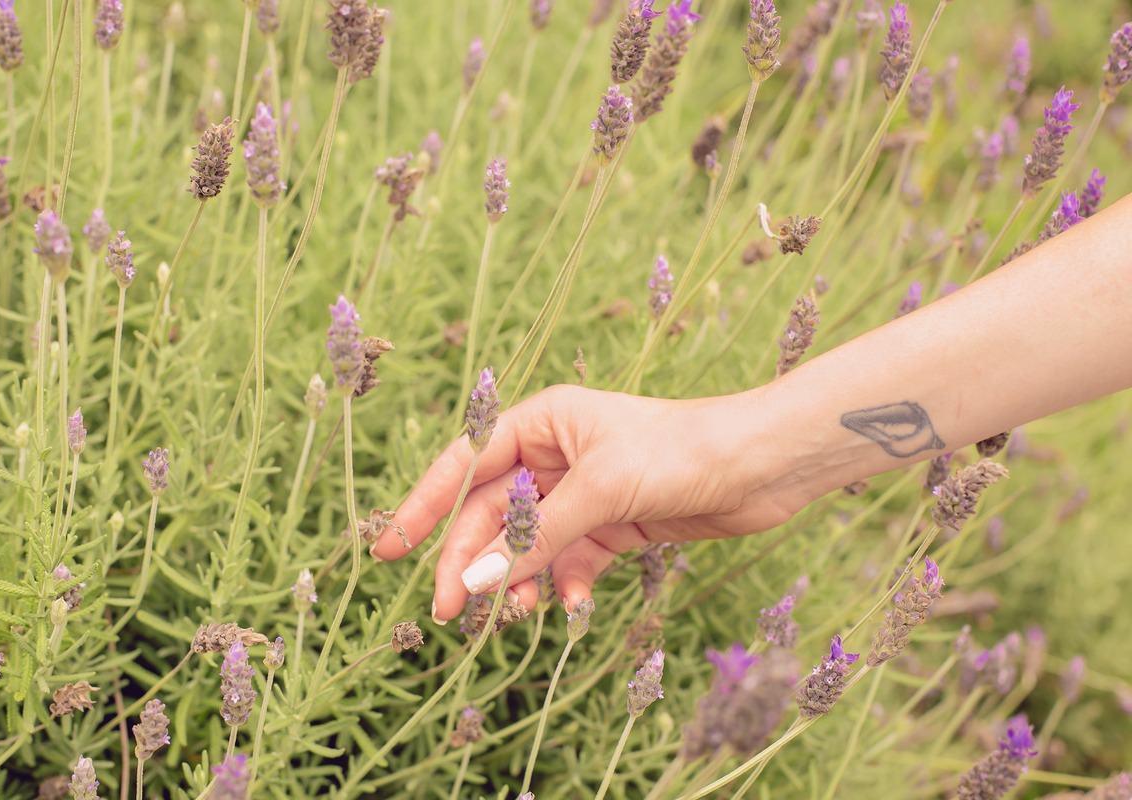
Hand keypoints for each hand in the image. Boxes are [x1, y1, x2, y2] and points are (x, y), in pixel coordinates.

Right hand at [372, 384, 803, 624]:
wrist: (762, 465)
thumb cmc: (680, 451)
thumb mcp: (600, 490)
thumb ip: (535, 537)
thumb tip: (476, 580)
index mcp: (543, 421)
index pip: (465, 464)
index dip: (425, 507)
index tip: (390, 550)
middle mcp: (557, 454)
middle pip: (492, 513)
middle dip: (472, 560)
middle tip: (452, 612)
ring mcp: (584, 492)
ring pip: (528, 542)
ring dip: (518, 578)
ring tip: (515, 614)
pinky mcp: (612, 523)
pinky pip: (568, 558)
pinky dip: (563, 582)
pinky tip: (570, 604)